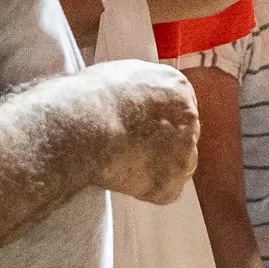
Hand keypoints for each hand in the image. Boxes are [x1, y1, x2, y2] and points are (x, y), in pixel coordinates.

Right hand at [90, 58, 200, 201]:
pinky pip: (163, 191)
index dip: (158, 123)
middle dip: (162, 146)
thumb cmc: (85, 99)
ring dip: (155, 168)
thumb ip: (136, 88)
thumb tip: (128, 97)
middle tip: (132, 151)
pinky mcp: (172, 182)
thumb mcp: (117, 75)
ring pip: (177, 165)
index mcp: (176, 85)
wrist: (80, 127)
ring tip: (122, 164)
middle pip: (182, 137)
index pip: (178, 109)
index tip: (142, 131)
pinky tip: (121, 177)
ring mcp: (185, 150)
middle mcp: (189, 115)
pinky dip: (144, 190)